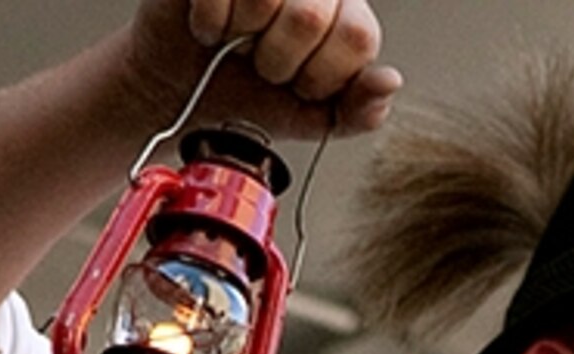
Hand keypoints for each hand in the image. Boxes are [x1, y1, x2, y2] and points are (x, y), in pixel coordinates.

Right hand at [122, 0, 399, 140]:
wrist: (185, 90)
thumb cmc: (251, 94)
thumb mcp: (314, 117)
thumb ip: (359, 109)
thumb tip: (388, 81)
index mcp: (345, 15)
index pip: (358, 36)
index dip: (325, 74)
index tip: (302, 87)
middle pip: (312, 16)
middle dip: (280, 62)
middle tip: (264, 68)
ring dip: (243, 38)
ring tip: (237, 45)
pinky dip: (210, 22)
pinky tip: (209, 30)